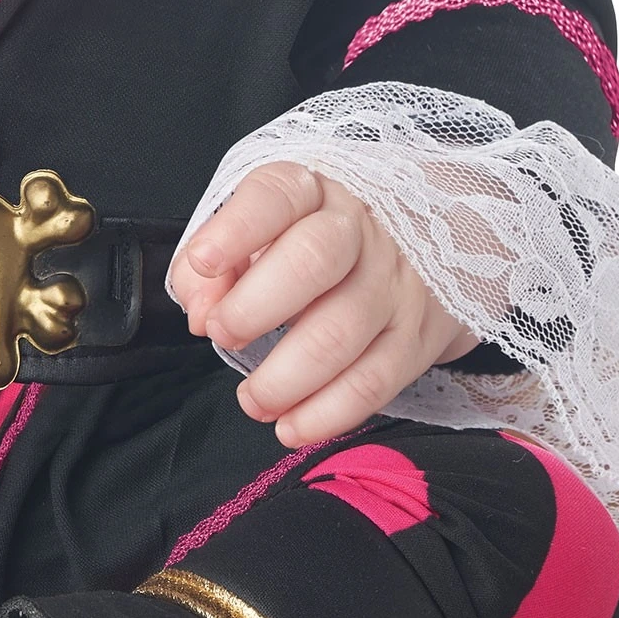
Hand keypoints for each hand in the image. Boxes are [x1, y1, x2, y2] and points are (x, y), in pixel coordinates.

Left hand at [166, 161, 475, 445]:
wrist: (413, 246)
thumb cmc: (306, 241)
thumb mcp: (253, 234)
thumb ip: (210, 267)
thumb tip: (201, 312)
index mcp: (310, 192)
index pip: (275, 196)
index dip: (236, 230)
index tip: (203, 262)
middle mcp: (358, 229)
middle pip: (314, 260)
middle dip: (255, 308)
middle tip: (222, 334)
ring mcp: (393, 282)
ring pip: (343, 331)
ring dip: (287, 378)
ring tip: (252, 399)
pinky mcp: (417, 336)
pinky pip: (375, 382)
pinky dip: (328, 413)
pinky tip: (292, 426)